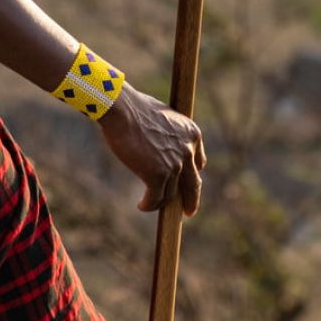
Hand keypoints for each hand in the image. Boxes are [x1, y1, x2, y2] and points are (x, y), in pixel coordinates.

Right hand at [98, 83, 206, 215]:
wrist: (121, 108)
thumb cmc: (135, 108)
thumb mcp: (164, 118)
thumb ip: (171, 136)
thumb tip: (165, 151)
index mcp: (192, 134)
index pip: (198, 163)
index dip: (191, 175)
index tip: (186, 184)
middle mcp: (187, 151)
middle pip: (193, 184)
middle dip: (191, 200)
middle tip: (188, 212)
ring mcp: (174, 165)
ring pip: (170, 194)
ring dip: (160, 201)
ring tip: (148, 202)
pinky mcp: (157, 175)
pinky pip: (155, 199)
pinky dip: (149, 205)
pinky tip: (141, 205)